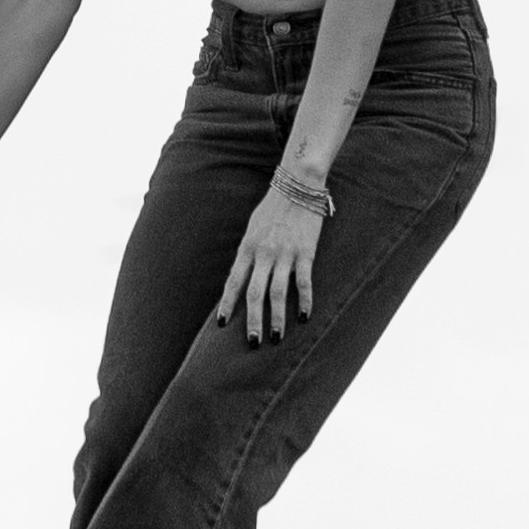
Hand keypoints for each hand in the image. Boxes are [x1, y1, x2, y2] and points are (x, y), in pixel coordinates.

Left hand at [216, 173, 330, 347]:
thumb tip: (241, 278)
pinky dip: (304, 301)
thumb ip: (248, 254)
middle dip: (252, 321)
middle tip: (252, 343)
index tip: (221, 325)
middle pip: (254, 294)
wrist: (298, 185)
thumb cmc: (273, 208)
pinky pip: (304, 281)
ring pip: (278, 293)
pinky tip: (304, 316)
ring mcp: (285, 254)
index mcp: (247, 247)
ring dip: (276, 318)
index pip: (234, 282)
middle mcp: (264, 253)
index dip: (227, 304)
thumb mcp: (252, 228)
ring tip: (276, 338)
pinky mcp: (306, 252)